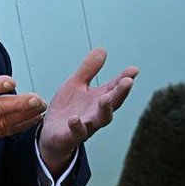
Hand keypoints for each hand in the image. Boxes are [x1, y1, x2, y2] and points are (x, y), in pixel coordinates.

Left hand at [39, 48, 137, 175]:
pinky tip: (74, 119)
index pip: (114, 88)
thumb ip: (88, 70)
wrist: (50, 135)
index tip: (134, 70)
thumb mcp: (76, 84)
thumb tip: (102, 49)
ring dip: (104, 110)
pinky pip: (76, 133)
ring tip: (106, 98)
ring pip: (100, 120)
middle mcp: (96, 113)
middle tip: (128, 82)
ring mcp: (85, 125)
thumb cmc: (68, 108)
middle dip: (120, 93)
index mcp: (98, 99)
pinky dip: (77, 126)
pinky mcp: (70, 136)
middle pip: (112, 103)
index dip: (124, 79)